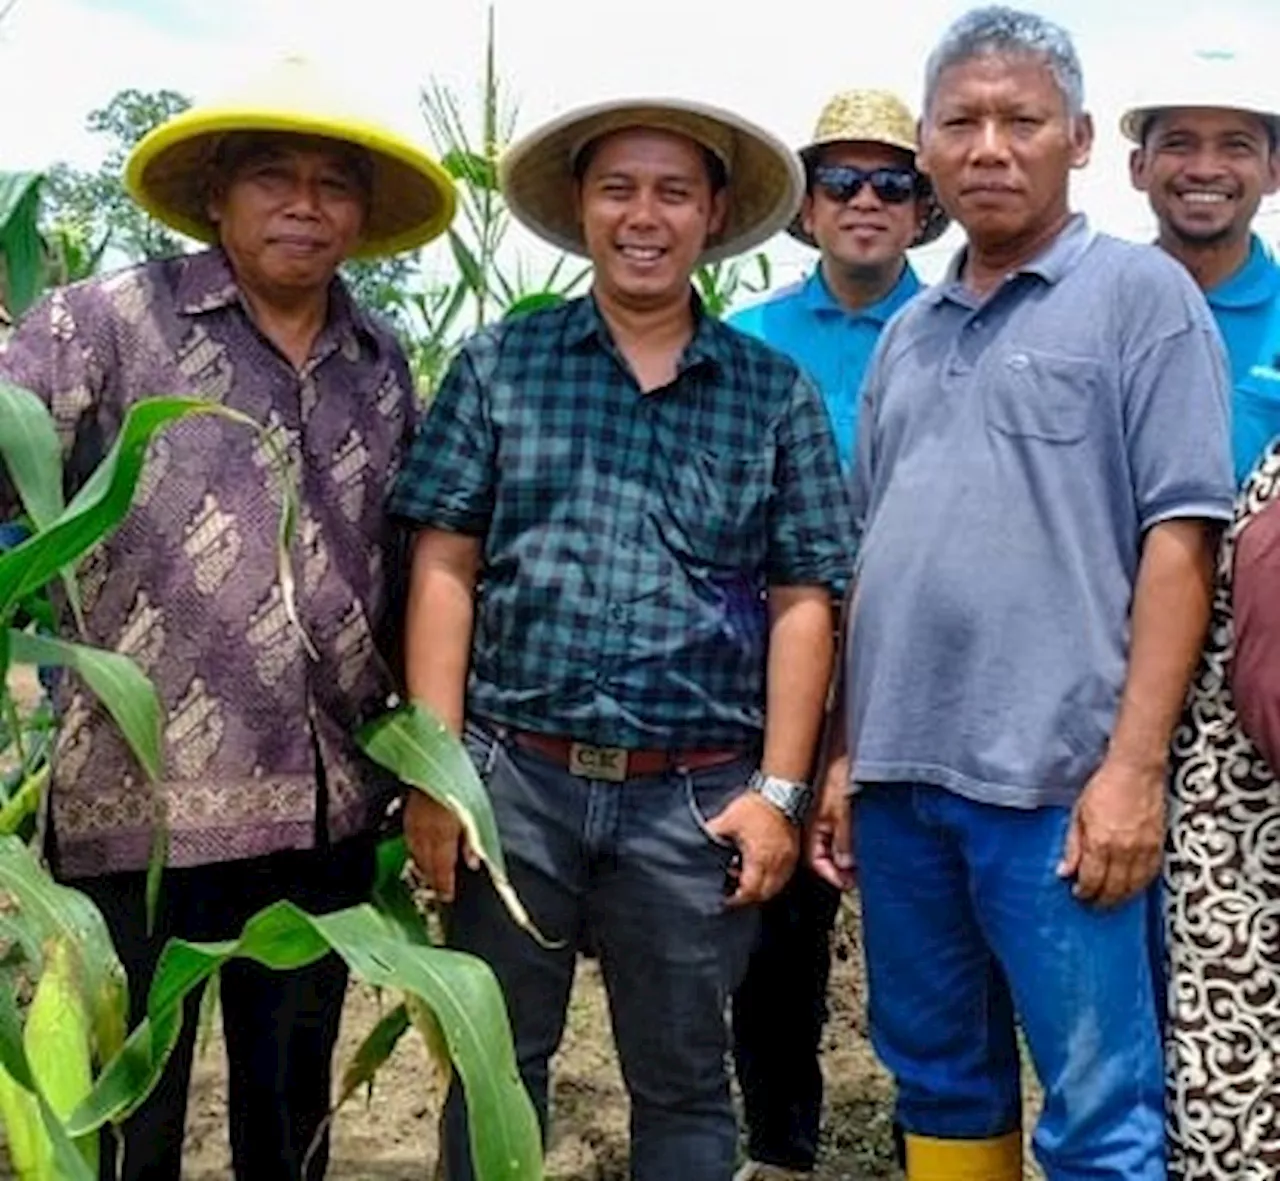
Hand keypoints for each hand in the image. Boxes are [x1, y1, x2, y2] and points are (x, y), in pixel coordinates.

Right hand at [403, 791, 477, 902]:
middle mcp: (426, 835)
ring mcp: (414, 828)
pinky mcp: (407, 819)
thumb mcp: (471, 817)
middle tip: (439, 892)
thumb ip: (470, 842)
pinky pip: (410, 844)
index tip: (447, 897)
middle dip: (434, 881)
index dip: (445, 885)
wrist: (433, 770)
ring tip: (430, 880)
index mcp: (443, 836)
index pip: (443, 868)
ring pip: (417, 857)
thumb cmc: (455, 792)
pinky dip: (415, 855)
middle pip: (428, 866)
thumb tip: (472, 862)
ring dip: (424, 870)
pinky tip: (419, 858)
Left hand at [707, 790, 798, 907]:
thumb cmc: (755, 806)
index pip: (748, 891)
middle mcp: (776, 864)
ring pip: (775, 888)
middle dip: (747, 897)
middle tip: (733, 892)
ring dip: (760, 889)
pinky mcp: (792, 854)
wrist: (780, 791)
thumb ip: (711, 834)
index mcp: (759, 859)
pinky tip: (759, 870)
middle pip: (763, 895)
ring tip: (744, 879)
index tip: (724, 899)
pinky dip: (771, 880)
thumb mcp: (727, 820)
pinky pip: (783, 877)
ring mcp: (787, 860)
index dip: (735, 899)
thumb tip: (695, 840)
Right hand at [807, 754, 854, 890]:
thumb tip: (846, 866)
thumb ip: (844, 843)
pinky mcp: (832, 809)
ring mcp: (823, 817)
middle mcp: (814, 826)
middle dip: (842, 869)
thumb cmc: (838, 778)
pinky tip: (863, 841)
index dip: (834, 876)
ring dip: (847, 855)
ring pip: (833, 845)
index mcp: (811, 830)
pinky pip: (838, 832)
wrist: (839, 752)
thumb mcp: (844, 815)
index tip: (850, 884)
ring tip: (864, 862)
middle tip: (860, 877)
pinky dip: (849, 841)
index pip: (817, 864)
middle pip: (825, 856)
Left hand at [1056, 755, 1165, 906]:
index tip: (1078, 894)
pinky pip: (1150, 876)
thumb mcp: (1078, 814)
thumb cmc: (1103, 788)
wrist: (1136, 772)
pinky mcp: (1159, 846)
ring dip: (1121, 898)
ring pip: (1133, 887)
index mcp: (1099, 842)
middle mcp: (1123, 851)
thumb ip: (1072, 846)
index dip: (1084, 892)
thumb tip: (1064, 872)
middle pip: (1113, 889)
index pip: (1091, 880)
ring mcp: (1143, 850)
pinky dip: (1140, 886)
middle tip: (1093, 904)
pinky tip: (1131, 889)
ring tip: (1110, 901)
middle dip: (1101, 901)